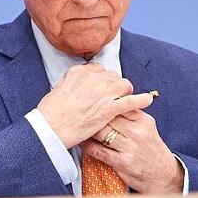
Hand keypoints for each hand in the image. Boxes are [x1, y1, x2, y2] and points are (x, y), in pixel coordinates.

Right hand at [37, 62, 153, 147]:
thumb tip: (78, 86)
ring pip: (123, 85)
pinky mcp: (109, 109)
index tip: (102, 86)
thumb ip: (72, 83)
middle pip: (112, 76)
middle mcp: (92, 78)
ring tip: (123, 99)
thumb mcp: (58, 88)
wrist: (49, 128)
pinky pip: (130, 101)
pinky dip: (141, 99)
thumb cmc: (50, 113)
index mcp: (79, 72)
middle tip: (110, 97)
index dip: (102, 79)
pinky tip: (148, 99)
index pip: (98, 70)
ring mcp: (102, 92)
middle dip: (113, 86)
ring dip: (124, 92)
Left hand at [80, 109, 183, 193]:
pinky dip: (88, 146)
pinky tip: (82, 142)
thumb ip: (131, 114)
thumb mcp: (147, 127)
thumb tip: (111, 100)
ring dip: (89, 129)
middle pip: (109, 117)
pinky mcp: (123, 162)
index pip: (120, 105)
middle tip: (81, 111)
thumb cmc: (152, 149)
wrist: (164, 175)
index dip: (104, 103)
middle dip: (94, 114)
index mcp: (143, 120)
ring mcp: (130, 148)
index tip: (92, 101)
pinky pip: (100, 151)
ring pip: (102, 132)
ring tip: (79, 125)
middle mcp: (138, 132)